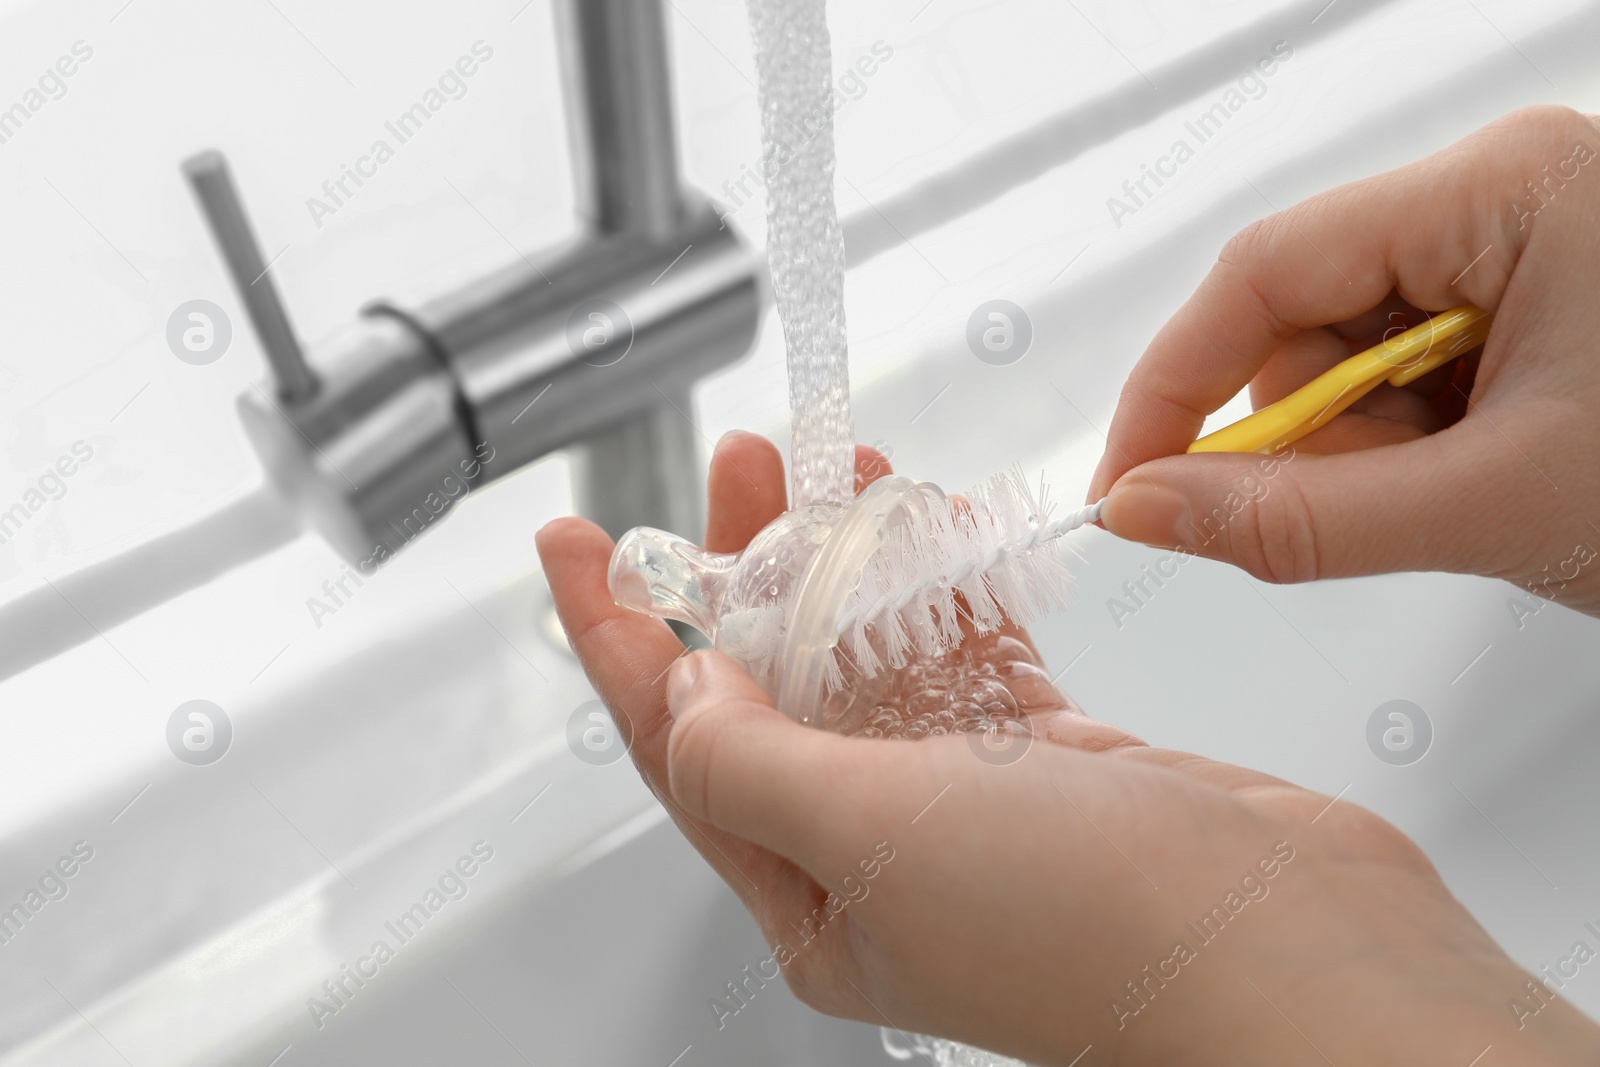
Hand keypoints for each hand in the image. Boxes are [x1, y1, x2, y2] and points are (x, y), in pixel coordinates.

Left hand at [536, 431, 1599, 1064]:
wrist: (1294, 953)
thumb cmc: (1098, 935)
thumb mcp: (876, 840)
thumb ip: (752, 759)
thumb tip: (683, 688)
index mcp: (814, 898)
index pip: (676, 750)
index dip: (615, 638)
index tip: (578, 544)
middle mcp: (880, 853)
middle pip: (774, 685)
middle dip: (742, 567)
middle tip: (736, 464)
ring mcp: (967, 802)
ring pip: (872, 655)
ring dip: (845, 559)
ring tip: (830, 464)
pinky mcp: (1049, 759)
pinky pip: (966, 652)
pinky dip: (941, 585)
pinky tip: (925, 521)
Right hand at [1089, 105, 1599, 616]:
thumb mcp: (1500, 504)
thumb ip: (1304, 520)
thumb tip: (1151, 510)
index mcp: (1503, 188)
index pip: (1266, 270)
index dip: (1175, 385)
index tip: (1130, 484)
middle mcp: (1505, 197)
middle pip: (1306, 317)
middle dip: (1302, 438)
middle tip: (1338, 521)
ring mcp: (1523, 248)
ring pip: (1353, 358)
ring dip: (1366, 453)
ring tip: (1461, 503)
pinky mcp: (1536, 302)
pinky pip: (1412, 376)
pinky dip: (1413, 451)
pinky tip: (1478, 483)